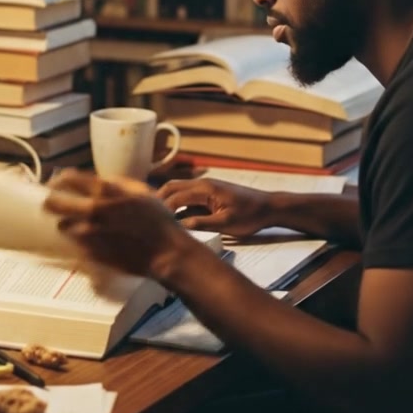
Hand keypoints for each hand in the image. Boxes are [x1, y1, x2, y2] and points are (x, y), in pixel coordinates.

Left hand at [44, 169, 192, 280]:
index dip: (59, 179)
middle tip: (54, 202)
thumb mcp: (141, 190)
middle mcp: (92, 211)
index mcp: (105, 191)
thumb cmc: (158, 219)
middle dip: (51, 201)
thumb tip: (96, 180)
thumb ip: (115, 183)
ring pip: (63, 225)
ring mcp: (89, 235)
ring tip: (79, 224)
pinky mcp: (90, 254)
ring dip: (68, 223)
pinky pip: (76, 243)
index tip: (57, 182)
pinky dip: (81, 240)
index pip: (67, 179)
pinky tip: (94, 239)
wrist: (166, 253)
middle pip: (52, 204)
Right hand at [156, 177, 278, 240]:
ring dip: (165, 201)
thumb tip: (179, 227)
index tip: (149, 223)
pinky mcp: (208, 194)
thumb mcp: (226, 223)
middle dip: (156, 201)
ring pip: (177, 190)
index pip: (174, 197)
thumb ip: (202, 224)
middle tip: (144, 217)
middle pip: (171, 188)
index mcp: (204, 189)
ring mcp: (205, 188)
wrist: (268, 207)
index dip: (161, 210)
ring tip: (153, 218)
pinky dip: (176, 204)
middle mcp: (201, 184)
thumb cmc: (250, 215)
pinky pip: (186, 196)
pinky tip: (171, 217)